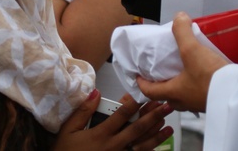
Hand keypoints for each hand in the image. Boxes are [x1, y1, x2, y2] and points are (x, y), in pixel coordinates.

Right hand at [53, 90, 174, 150]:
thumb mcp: (68, 130)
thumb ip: (82, 111)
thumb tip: (96, 93)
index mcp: (100, 134)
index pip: (121, 115)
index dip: (133, 104)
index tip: (144, 95)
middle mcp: (113, 146)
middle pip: (137, 129)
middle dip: (153, 116)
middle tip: (166, 105)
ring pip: (142, 145)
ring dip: (157, 134)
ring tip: (169, 125)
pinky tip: (159, 146)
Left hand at [136, 12, 228, 111]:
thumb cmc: (210, 77)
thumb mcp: (192, 50)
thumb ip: (182, 31)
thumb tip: (179, 17)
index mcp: (173, 93)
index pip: (149, 92)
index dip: (141, 83)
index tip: (138, 76)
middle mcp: (184, 102)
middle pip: (166, 95)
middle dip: (161, 84)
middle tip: (159, 72)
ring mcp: (199, 104)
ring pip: (182, 96)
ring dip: (179, 84)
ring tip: (181, 69)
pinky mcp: (212, 101)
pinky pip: (198, 93)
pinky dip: (195, 84)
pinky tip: (202, 72)